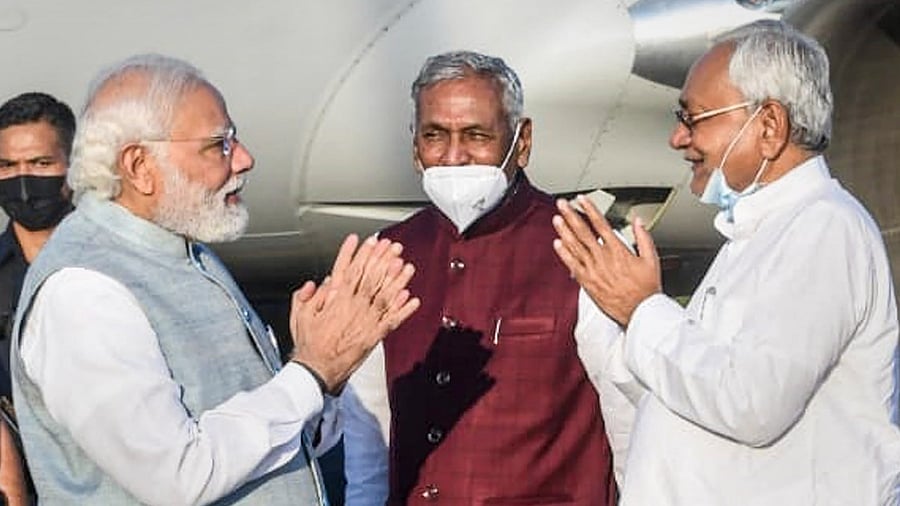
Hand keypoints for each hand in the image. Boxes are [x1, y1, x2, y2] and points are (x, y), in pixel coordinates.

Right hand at [289, 234, 419, 392]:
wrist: (317, 369)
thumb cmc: (309, 344)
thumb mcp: (299, 316)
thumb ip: (306, 297)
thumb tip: (319, 282)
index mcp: (335, 300)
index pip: (349, 270)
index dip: (360, 254)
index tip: (368, 240)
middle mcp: (353, 307)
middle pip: (371, 277)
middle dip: (383, 260)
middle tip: (393, 246)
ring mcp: (365, 320)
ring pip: (384, 295)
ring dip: (397, 279)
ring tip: (407, 265)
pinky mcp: (374, 335)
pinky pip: (392, 320)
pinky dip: (403, 310)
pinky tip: (412, 298)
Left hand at [551, 196, 661, 325]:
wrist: (640, 312)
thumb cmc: (646, 289)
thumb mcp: (652, 259)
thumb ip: (644, 238)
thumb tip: (638, 221)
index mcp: (618, 250)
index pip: (601, 224)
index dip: (589, 209)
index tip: (582, 199)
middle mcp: (603, 258)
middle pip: (583, 232)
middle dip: (571, 215)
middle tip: (562, 204)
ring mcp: (594, 270)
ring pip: (575, 246)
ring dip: (564, 231)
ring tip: (556, 219)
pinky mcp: (588, 283)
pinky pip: (573, 265)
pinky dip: (564, 254)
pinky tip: (557, 244)